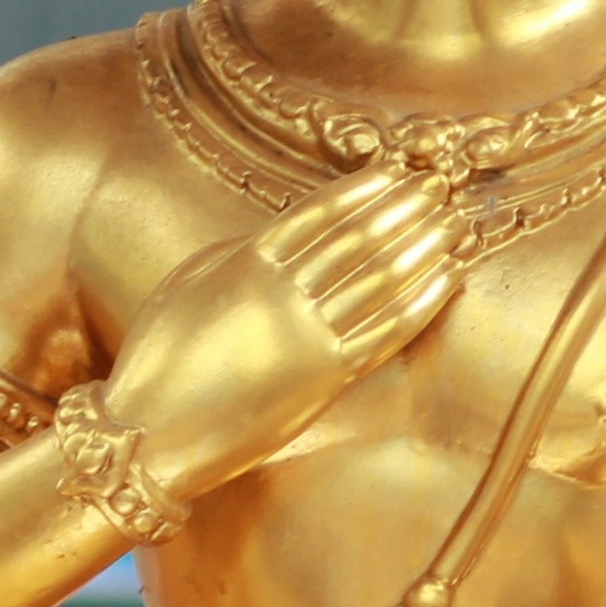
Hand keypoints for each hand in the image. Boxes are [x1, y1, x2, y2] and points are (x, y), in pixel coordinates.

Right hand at [98, 163, 467, 490]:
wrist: (151, 435)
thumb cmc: (160, 359)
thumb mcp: (187, 285)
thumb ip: (237, 253)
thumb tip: (281, 232)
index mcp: (246, 262)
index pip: (321, 213)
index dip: (365, 189)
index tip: (399, 171)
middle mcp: (283, 293)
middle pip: (359, 239)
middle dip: (404, 209)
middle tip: (439, 188)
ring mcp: (307, 336)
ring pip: (381, 280)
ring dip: (423, 247)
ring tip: (454, 224)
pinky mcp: (325, 379)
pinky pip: (386, 332)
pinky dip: (422, 301)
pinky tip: (447, 277)